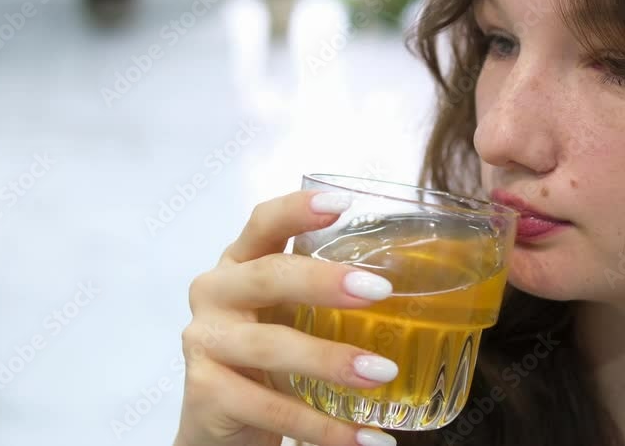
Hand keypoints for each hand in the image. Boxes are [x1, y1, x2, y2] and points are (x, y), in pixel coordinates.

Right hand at [174, 190, 399, 445]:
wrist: (220, 427)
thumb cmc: (266, 360)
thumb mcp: (291, 317)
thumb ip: (328, 299)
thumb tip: (420, 293)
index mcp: (240, 264)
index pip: (263, 223)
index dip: (298, 209)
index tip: (342, 203)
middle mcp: (215, 293)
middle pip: (268, 275)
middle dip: (324, 281)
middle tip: (380, 291)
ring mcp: (204, 342)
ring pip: (272, 346)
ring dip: (332, 360)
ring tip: (383, 373)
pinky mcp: (205, 392)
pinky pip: (272, 409)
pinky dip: (323, 427)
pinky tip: (364, 438)